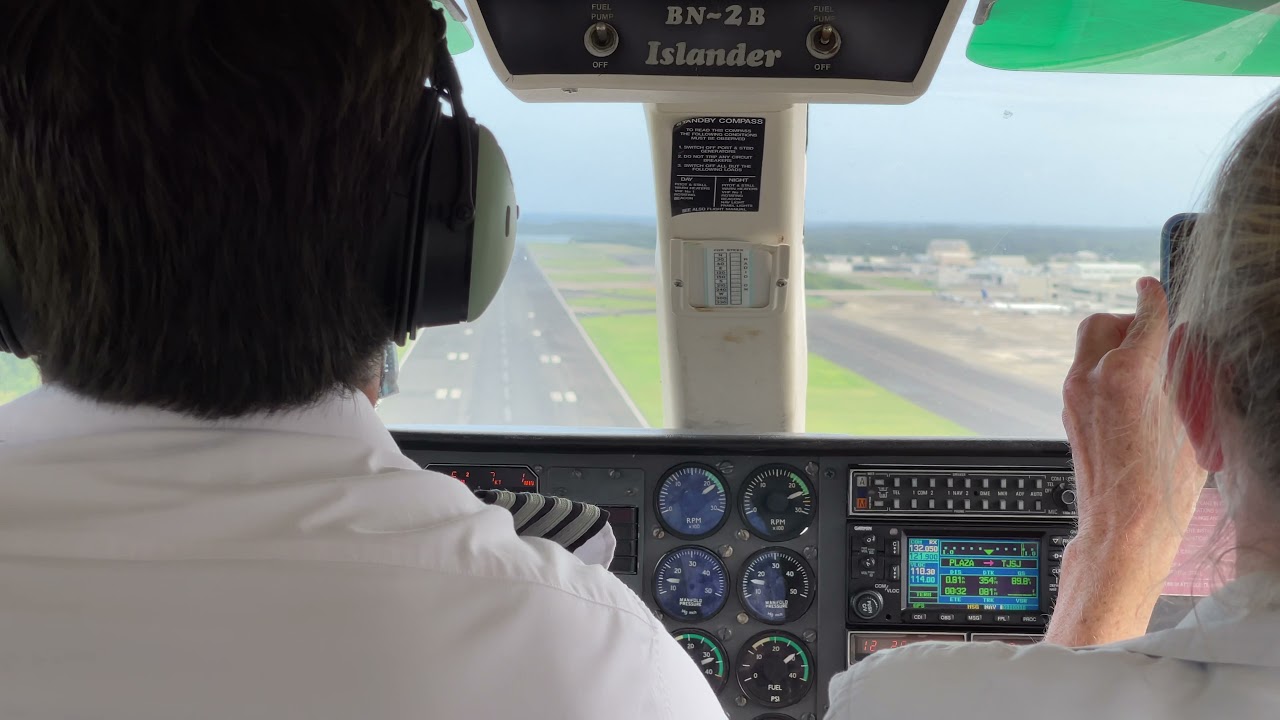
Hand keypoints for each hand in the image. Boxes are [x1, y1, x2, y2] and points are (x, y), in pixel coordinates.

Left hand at [1047, 277, 1206, 646]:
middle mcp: (1090, 379)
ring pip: (1088, 348)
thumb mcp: (1193, 423)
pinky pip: (1084, 376)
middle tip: (1155, 339)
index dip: (1152, 299)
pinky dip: (1106, 372)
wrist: (1122, 529)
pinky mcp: (1068, 415)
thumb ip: (1188, 374)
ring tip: (1150, 375)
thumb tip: (1184, 342)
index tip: (1151, 287)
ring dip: (1116, 348)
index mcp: (1125, 374)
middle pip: (1101, 323)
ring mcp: (1073, 398)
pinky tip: (1135, 399)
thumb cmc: (1162, 487)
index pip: (1142, 318)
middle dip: (1127, 323)